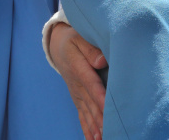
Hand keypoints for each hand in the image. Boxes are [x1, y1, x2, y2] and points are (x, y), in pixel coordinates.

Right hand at [50, 23, 106, 139]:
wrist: (58, 46)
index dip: (99, 96)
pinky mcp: (78, 99)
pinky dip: (88, 129)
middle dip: (100, 118)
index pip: (91, 83)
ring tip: (102, 139)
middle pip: (90, 103)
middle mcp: (77, 84)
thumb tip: (102, 60)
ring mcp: (77, 94)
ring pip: (87, 113)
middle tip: (110, 131)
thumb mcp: (79, 38)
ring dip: (95, 127)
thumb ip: (91, 49)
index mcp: (78, 67)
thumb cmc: (73, 39)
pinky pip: (82, 116)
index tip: (107, 107)